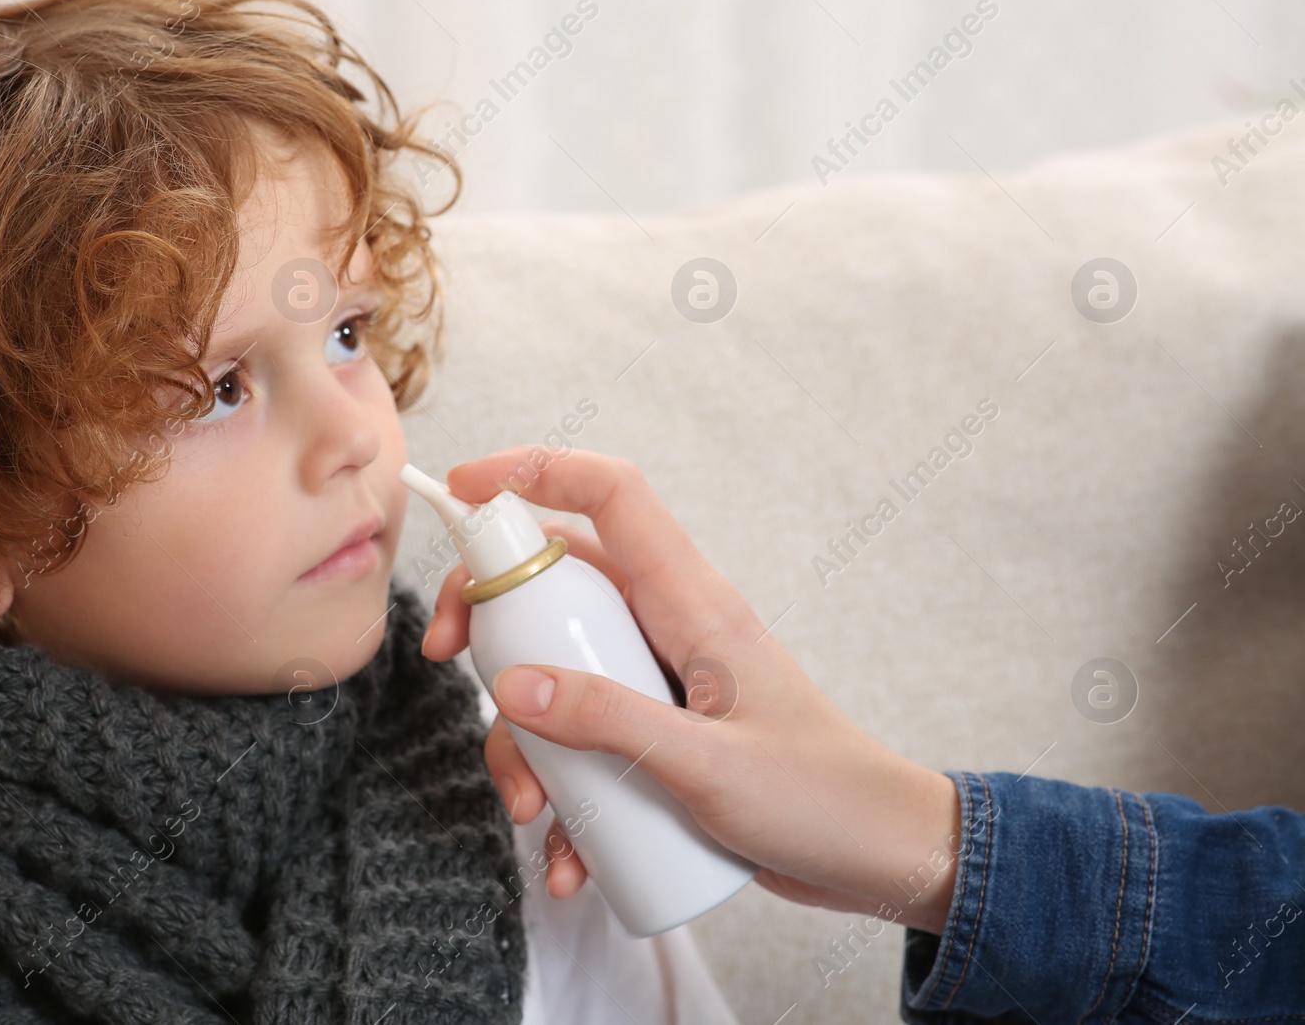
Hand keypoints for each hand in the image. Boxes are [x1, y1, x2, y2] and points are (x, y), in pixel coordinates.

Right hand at [420, 446, 962, 933]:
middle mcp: (669, 628)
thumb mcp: (708, 765)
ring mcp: (659, 680)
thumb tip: (511, 686)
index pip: (612, 495)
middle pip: (557, 582)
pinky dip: (562, 794)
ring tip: (532, 812)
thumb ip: (610, 722)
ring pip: (557, 668)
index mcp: (694, 604)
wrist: (878, 858)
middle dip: (491, 620)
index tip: (462, 489)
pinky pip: (583, 739)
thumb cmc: (820, 799)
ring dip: (524, 738)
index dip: (534, 469)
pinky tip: (569, 856)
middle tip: (449, 660)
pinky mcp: (656, 733)